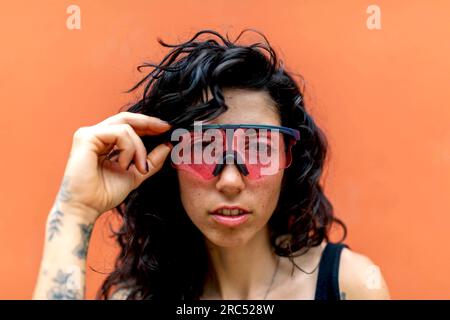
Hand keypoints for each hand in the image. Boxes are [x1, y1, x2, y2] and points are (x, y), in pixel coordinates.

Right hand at [56, 111, 172, 221]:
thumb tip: (168, 146)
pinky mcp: (86, 137)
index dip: (148, 125)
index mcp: (104, 142)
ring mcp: (89, 134)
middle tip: (165, 128)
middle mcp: (95, 134)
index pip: (128, 125)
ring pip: (126, 128)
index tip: (166, 129)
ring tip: (140, 167)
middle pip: (127, 119)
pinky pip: (119, 134)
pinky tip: (124, 166)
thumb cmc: (105, 194)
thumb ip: (151, 161)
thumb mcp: (136, 174)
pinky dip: (128, 149)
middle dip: (149, 123)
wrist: (86, 208)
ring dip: (140, 148)